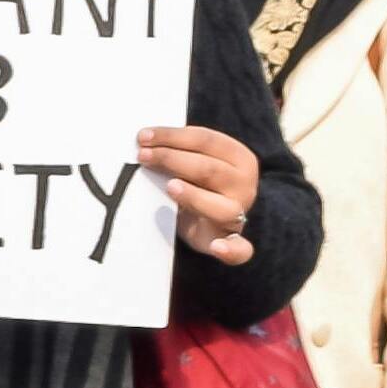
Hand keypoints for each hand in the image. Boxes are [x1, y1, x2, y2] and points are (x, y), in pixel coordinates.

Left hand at [139, 124, 260, 263]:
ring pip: (221, 207)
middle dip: (172, 160)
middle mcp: (243, 184)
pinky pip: (240, 250)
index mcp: (238, 157)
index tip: (143, 137)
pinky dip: (231, 250)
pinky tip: (218, 248)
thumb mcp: (194, 159)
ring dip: (194, 196)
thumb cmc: (199, 181)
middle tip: (143, 156)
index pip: (205, 140)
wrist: (214, 217)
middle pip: (209, 169)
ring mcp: (240, 214)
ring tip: (171, 186)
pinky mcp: (231, 241)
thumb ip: (177, 149)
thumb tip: (143, 141)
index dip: (172, 137)